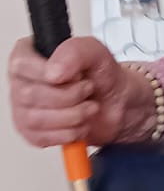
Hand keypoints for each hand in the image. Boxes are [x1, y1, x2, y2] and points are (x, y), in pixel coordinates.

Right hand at [7, 35, 153, 147]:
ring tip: (88, 108)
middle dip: (68, 97)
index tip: (76, 76)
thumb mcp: (95, 52)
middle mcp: (21, 80)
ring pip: (34, 119)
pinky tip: (80, 125)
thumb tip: (53, 73)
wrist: (116, 104)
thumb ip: (74, 52)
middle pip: (28, 95)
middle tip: (88, 91)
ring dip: (71, 117)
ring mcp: (22, 107)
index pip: (21, 64)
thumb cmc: (102, 76)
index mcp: (28, 53)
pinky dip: (67, 134)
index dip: (50, 74)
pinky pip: (39, 138)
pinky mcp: (30, 131)